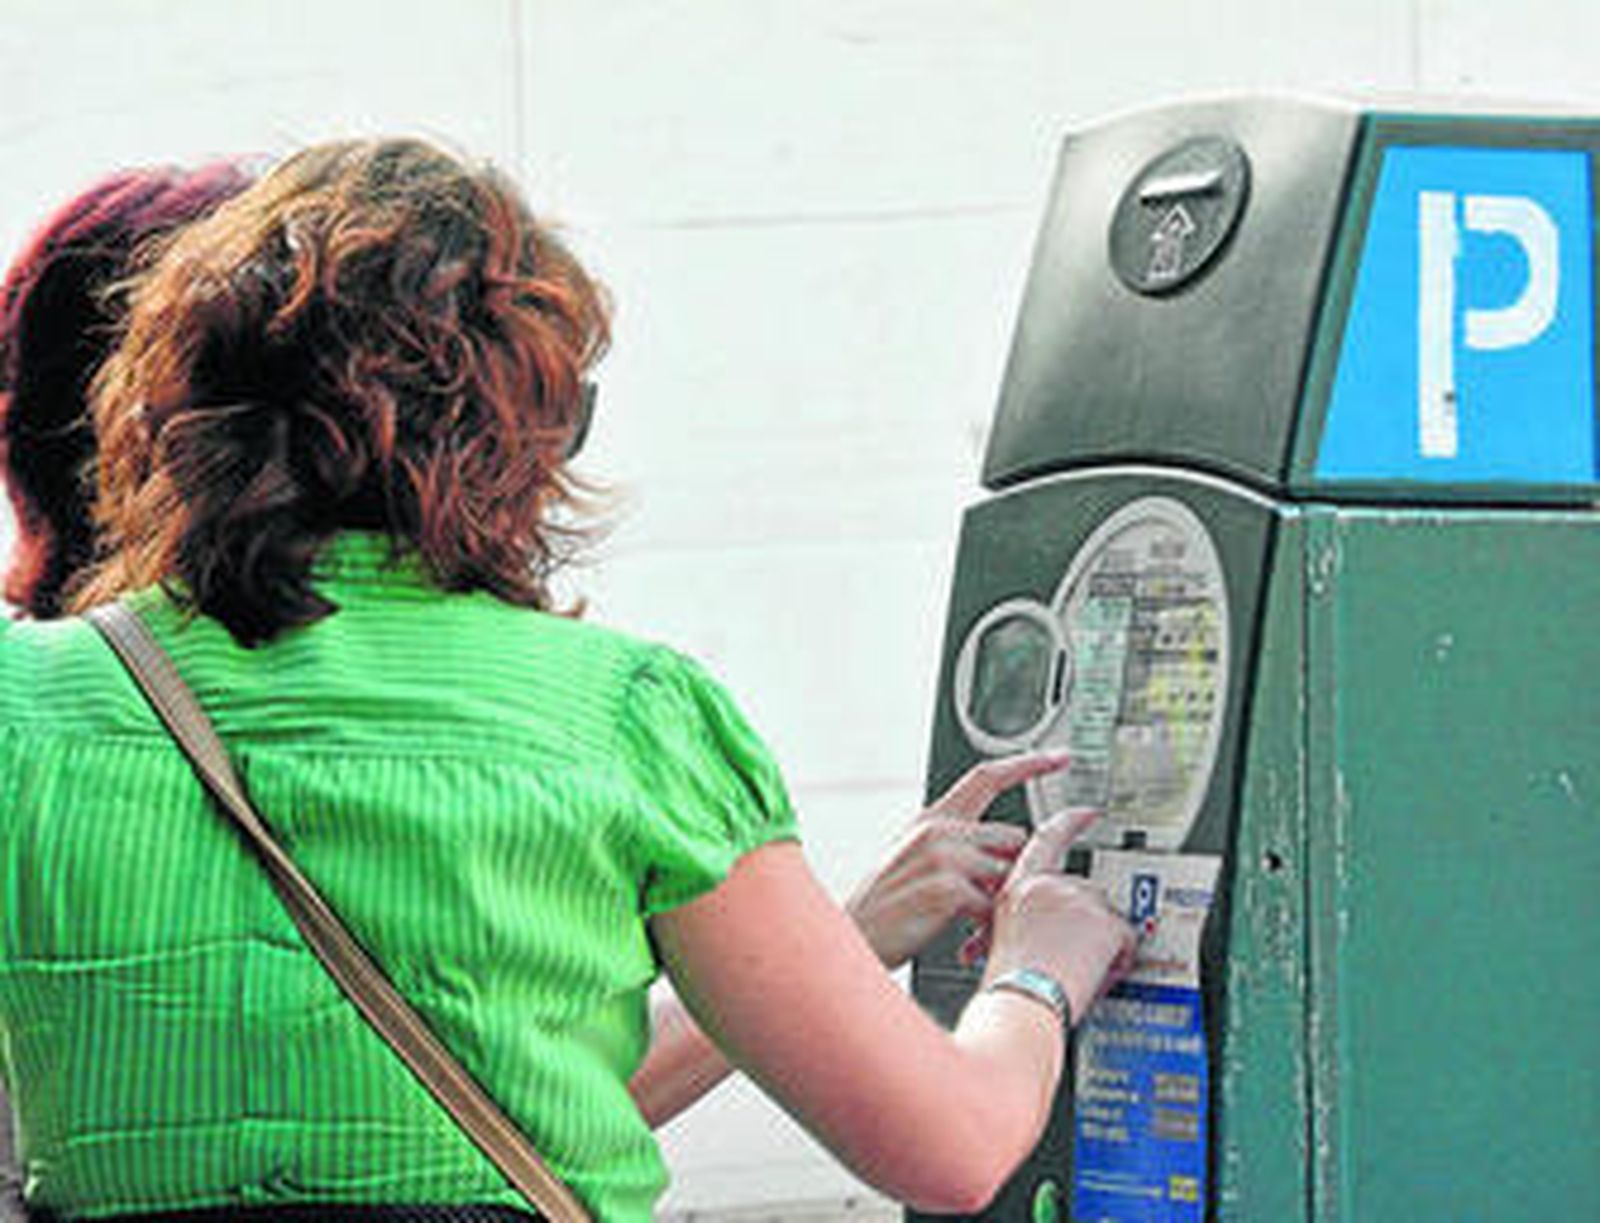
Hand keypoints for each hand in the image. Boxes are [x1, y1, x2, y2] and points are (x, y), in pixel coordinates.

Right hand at [845, 751, 1072, 969]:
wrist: (853, 943)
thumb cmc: (886, 911)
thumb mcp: (916, 862)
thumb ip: (958, 847)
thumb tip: (1005, 854)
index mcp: (931, 818)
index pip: (987, 777)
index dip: (1027, 764)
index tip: (1059, 757)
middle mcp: (937, 829)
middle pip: (1013, 837)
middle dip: (1012, 871)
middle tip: (991, 905)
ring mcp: (941, 856)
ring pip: (1008, 873)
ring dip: (1001, 904)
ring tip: (972, 928)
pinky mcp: (946, 887)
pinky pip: (994, 907)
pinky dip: (987, 930)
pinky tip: (965, 941)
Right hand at [981, 808, 1137, 1024]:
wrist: (1020, 1006)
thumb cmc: (1009, 987)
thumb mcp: (1001, 939)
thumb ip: (1026, 919)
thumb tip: (1048, 926)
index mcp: (1017, 888)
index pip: (1047, 839)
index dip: (1070, 822)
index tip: (1087, 813)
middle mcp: (1045, 886)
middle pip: (1088, 892)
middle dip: (1091, 926)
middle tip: (1073, 959)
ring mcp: (1076, 899)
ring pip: (1108, 918)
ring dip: (1101, 947)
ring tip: (1077, 974)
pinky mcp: (1102, 919)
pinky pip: (1126, 939)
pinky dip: (1118, 962)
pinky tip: (1094, 976)